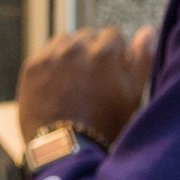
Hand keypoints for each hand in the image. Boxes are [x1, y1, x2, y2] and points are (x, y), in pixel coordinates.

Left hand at [16, 25, 156, 144]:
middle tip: (93, 78)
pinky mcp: (32, 66)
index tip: (112, 71)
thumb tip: (146, 31)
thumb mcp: (133, 94)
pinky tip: (59, 82)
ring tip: (76, 79)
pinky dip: (54, 62)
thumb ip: (142, 58)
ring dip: (73, 52)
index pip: (113, 34)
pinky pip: (47, 52)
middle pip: (89, 36)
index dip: (116, 53)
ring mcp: (50, 56)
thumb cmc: (105, 123)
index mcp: (103, 52)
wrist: (65, 148)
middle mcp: (75, 48)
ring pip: (66, 41)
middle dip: (94, 50)